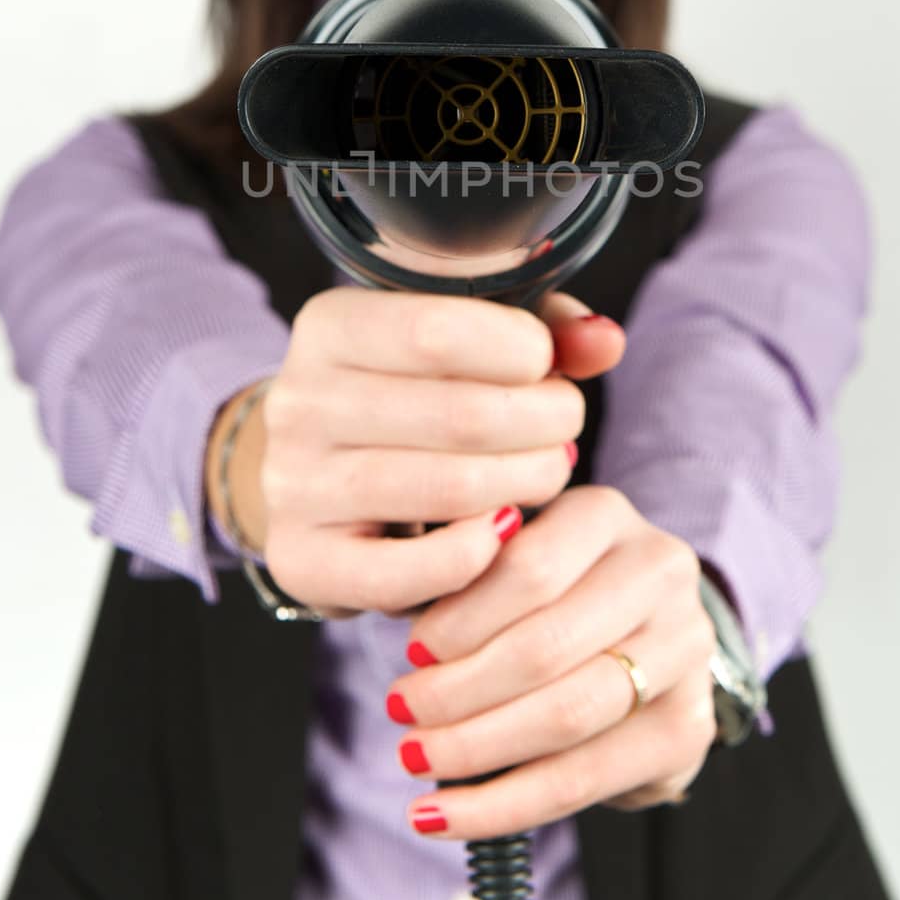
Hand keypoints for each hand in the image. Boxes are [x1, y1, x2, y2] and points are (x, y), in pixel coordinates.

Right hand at [253, 286, 624, 619]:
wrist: (312, 471)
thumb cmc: (408, 393)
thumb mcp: (459, 342)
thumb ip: (537, 331)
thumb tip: (605, 341)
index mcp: (331, 327)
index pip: (440, 331)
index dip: (523, 352)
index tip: (547, 367)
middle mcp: (299, 402)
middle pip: (462, 415)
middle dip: (545, 422)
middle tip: (565, 430)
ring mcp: (294, 485)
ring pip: (451, 488)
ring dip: (528, 482)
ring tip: (545, 471)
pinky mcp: (302, 560)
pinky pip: (407, 572)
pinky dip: (476, 554)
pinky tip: (502, 529)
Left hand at [386, 487, 717, 839]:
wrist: (643, 633)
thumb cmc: (552, 591)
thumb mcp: (509, 554)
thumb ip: (463, 574)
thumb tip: (404, 624)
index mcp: (605, 515)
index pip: (529, 568)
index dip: (460, 617)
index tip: (410, 650)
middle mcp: (660, 573)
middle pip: (546, 645)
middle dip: (458, 689)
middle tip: (400, 709)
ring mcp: (686, 650)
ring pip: (568, 714)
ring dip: (476, 747)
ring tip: (415, 758)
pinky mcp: (689, 728)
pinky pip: (586, 778)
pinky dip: (504, 805)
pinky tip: (447, 812)